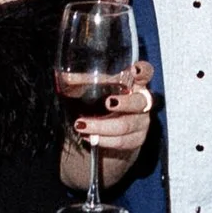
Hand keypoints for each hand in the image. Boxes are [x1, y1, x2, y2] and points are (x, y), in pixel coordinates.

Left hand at [65, 60, 153, 187]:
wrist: (113, 135)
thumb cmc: (104, 105)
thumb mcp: (97, 91)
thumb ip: (84, 83)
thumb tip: (65, 78)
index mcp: (134, 84)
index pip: (145, 73)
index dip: (143, 71)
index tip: (135, 70)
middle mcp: (142, 102)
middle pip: (139, 102)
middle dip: (124, 103)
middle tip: (108, 102)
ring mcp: (141, 122)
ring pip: (126, 125)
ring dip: (102, 126)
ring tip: (82, 125)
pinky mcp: (136, 140)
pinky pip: (121, 142)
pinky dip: (103, 140)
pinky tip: (89, 137)